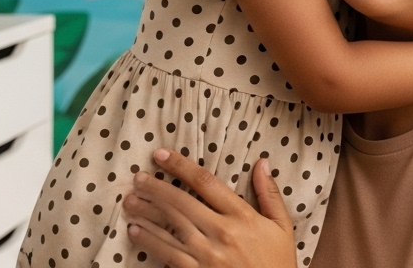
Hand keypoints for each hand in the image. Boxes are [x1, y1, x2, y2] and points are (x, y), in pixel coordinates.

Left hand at [123, 148, 294, 267]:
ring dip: (146, 212)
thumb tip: (262, 163)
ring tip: (130, 200)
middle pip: (181, 202)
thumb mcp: (282, 227)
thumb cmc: (277, 263)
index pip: (206, 182)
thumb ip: (270, 194)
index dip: (180, 166)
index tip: (162, 155)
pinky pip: (167, 253)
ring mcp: (207, 254)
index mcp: (243, 215)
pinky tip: (135, 231)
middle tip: (138, 178)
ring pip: (169, 226)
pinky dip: (149, 241)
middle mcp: (222, 231)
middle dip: (156, 187)